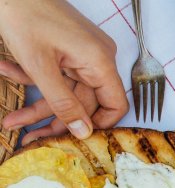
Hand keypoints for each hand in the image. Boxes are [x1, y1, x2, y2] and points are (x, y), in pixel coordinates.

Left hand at [0, 0, 127, 142]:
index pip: (115, 104)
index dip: (97, 124)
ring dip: (36, 101)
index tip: (73, 138)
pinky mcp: (68, 49)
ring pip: (65, 90)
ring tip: (11, 117)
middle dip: (52, 118)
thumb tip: (83, 132)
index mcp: (100, 62)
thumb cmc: (25, 15)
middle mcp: (97, 58)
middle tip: (28, 134)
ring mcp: (83, 53)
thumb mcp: (40, 67)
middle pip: (83, 101)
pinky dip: (33, 77)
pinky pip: (57, 73)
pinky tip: (7, 72)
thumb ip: (64, 103)